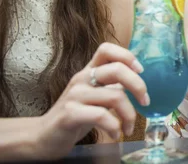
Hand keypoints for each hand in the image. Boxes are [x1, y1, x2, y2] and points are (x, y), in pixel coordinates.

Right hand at [36, 43, 147, 159]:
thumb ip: (111, 86)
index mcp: (88, 71)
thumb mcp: (95, 96)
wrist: (43, 137)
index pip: (106, 49)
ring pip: (115, 96)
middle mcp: (82, 79)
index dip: (127, 56)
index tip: (139, 71)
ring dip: (130, 115)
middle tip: (145, 102)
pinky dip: (115, 127)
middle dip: (138, 86)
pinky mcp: (70, 114)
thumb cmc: (76, 115)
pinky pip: (102, 116)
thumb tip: (137, 83)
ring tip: (128, 128)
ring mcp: (75, 95)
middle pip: (117, 69)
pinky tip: (116, 134)